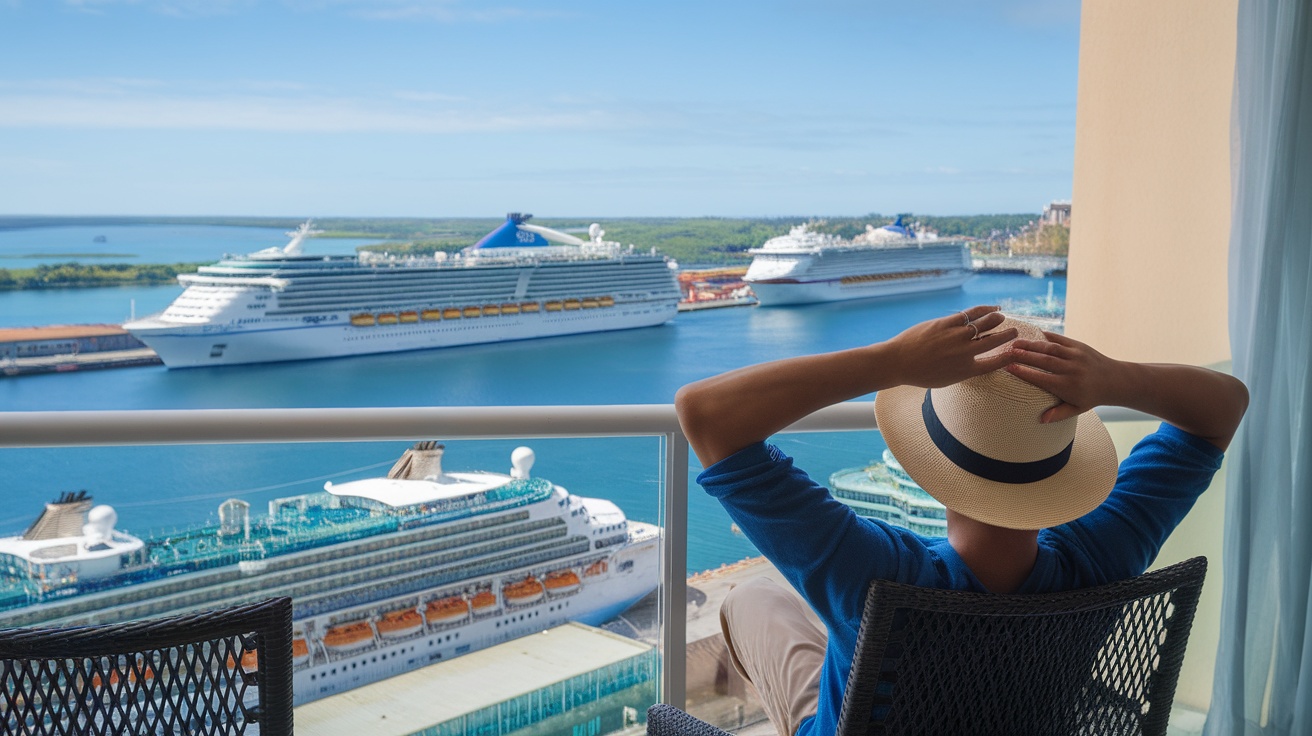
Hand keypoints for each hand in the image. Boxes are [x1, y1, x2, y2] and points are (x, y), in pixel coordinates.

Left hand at [886, 305, 1018, 388]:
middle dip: (1007, 334)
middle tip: (1015, 330)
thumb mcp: (946, 380)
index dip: (1008, 357)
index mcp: (966, 371)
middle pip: (993, 341)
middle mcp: (965, 353)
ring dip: (996, 318)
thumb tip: (975, 361)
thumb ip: (963, 370)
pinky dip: (983, 309)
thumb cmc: (919, 374)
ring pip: (985, 323)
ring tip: (1001, 316)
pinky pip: (970, 314)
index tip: (1016, 352)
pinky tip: (990, 307)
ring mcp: (957, 337)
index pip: (994, 363)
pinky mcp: (947, 323)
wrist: (898, 362)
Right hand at [1005, 331, 1120, 422]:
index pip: (1042, 378)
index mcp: (1068, 386)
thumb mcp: (1077, 409)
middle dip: (1024, 355)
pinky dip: (1044, 336)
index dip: (1025, 373)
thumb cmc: (1092, 397)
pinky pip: (1059, 339)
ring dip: (1031, 344)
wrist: (1115, 380)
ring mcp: (1075, 355)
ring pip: (1050, 348)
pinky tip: (1030, 333)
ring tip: (1014, 342)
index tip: (1009, 368)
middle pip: (1044, 361)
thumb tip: (1041, 420)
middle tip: (1007, 352)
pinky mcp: (1079, 346)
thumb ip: (1059, 414)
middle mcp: (1071, 369)